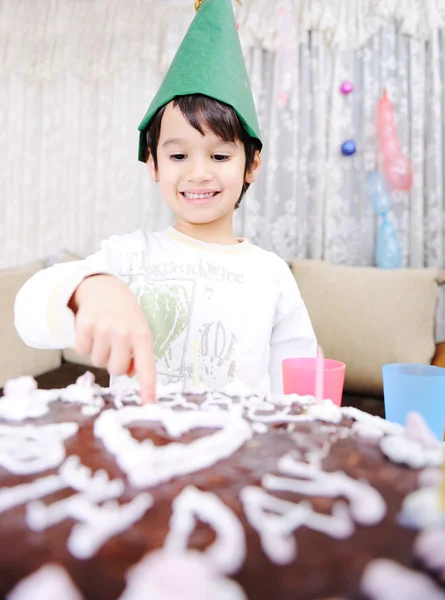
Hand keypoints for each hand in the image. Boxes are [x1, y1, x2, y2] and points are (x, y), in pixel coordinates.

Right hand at [68, 274, 154, 403]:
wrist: (104, 287)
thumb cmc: (125, 315)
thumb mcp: (138, 330)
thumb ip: (138, 353)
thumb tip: (130, 373)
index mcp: (142, 335)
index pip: (147, 365)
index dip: (147, 386)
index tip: (148, 403)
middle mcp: (124, 332)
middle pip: (116, 370)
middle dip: (114, 363)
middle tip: (115, 346)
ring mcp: (103, 328)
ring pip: (97, 362)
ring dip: (99, 353)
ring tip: (104, 334)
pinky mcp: (84, 325)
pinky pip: (81, 351)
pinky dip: (84, 345)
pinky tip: (92, 330)